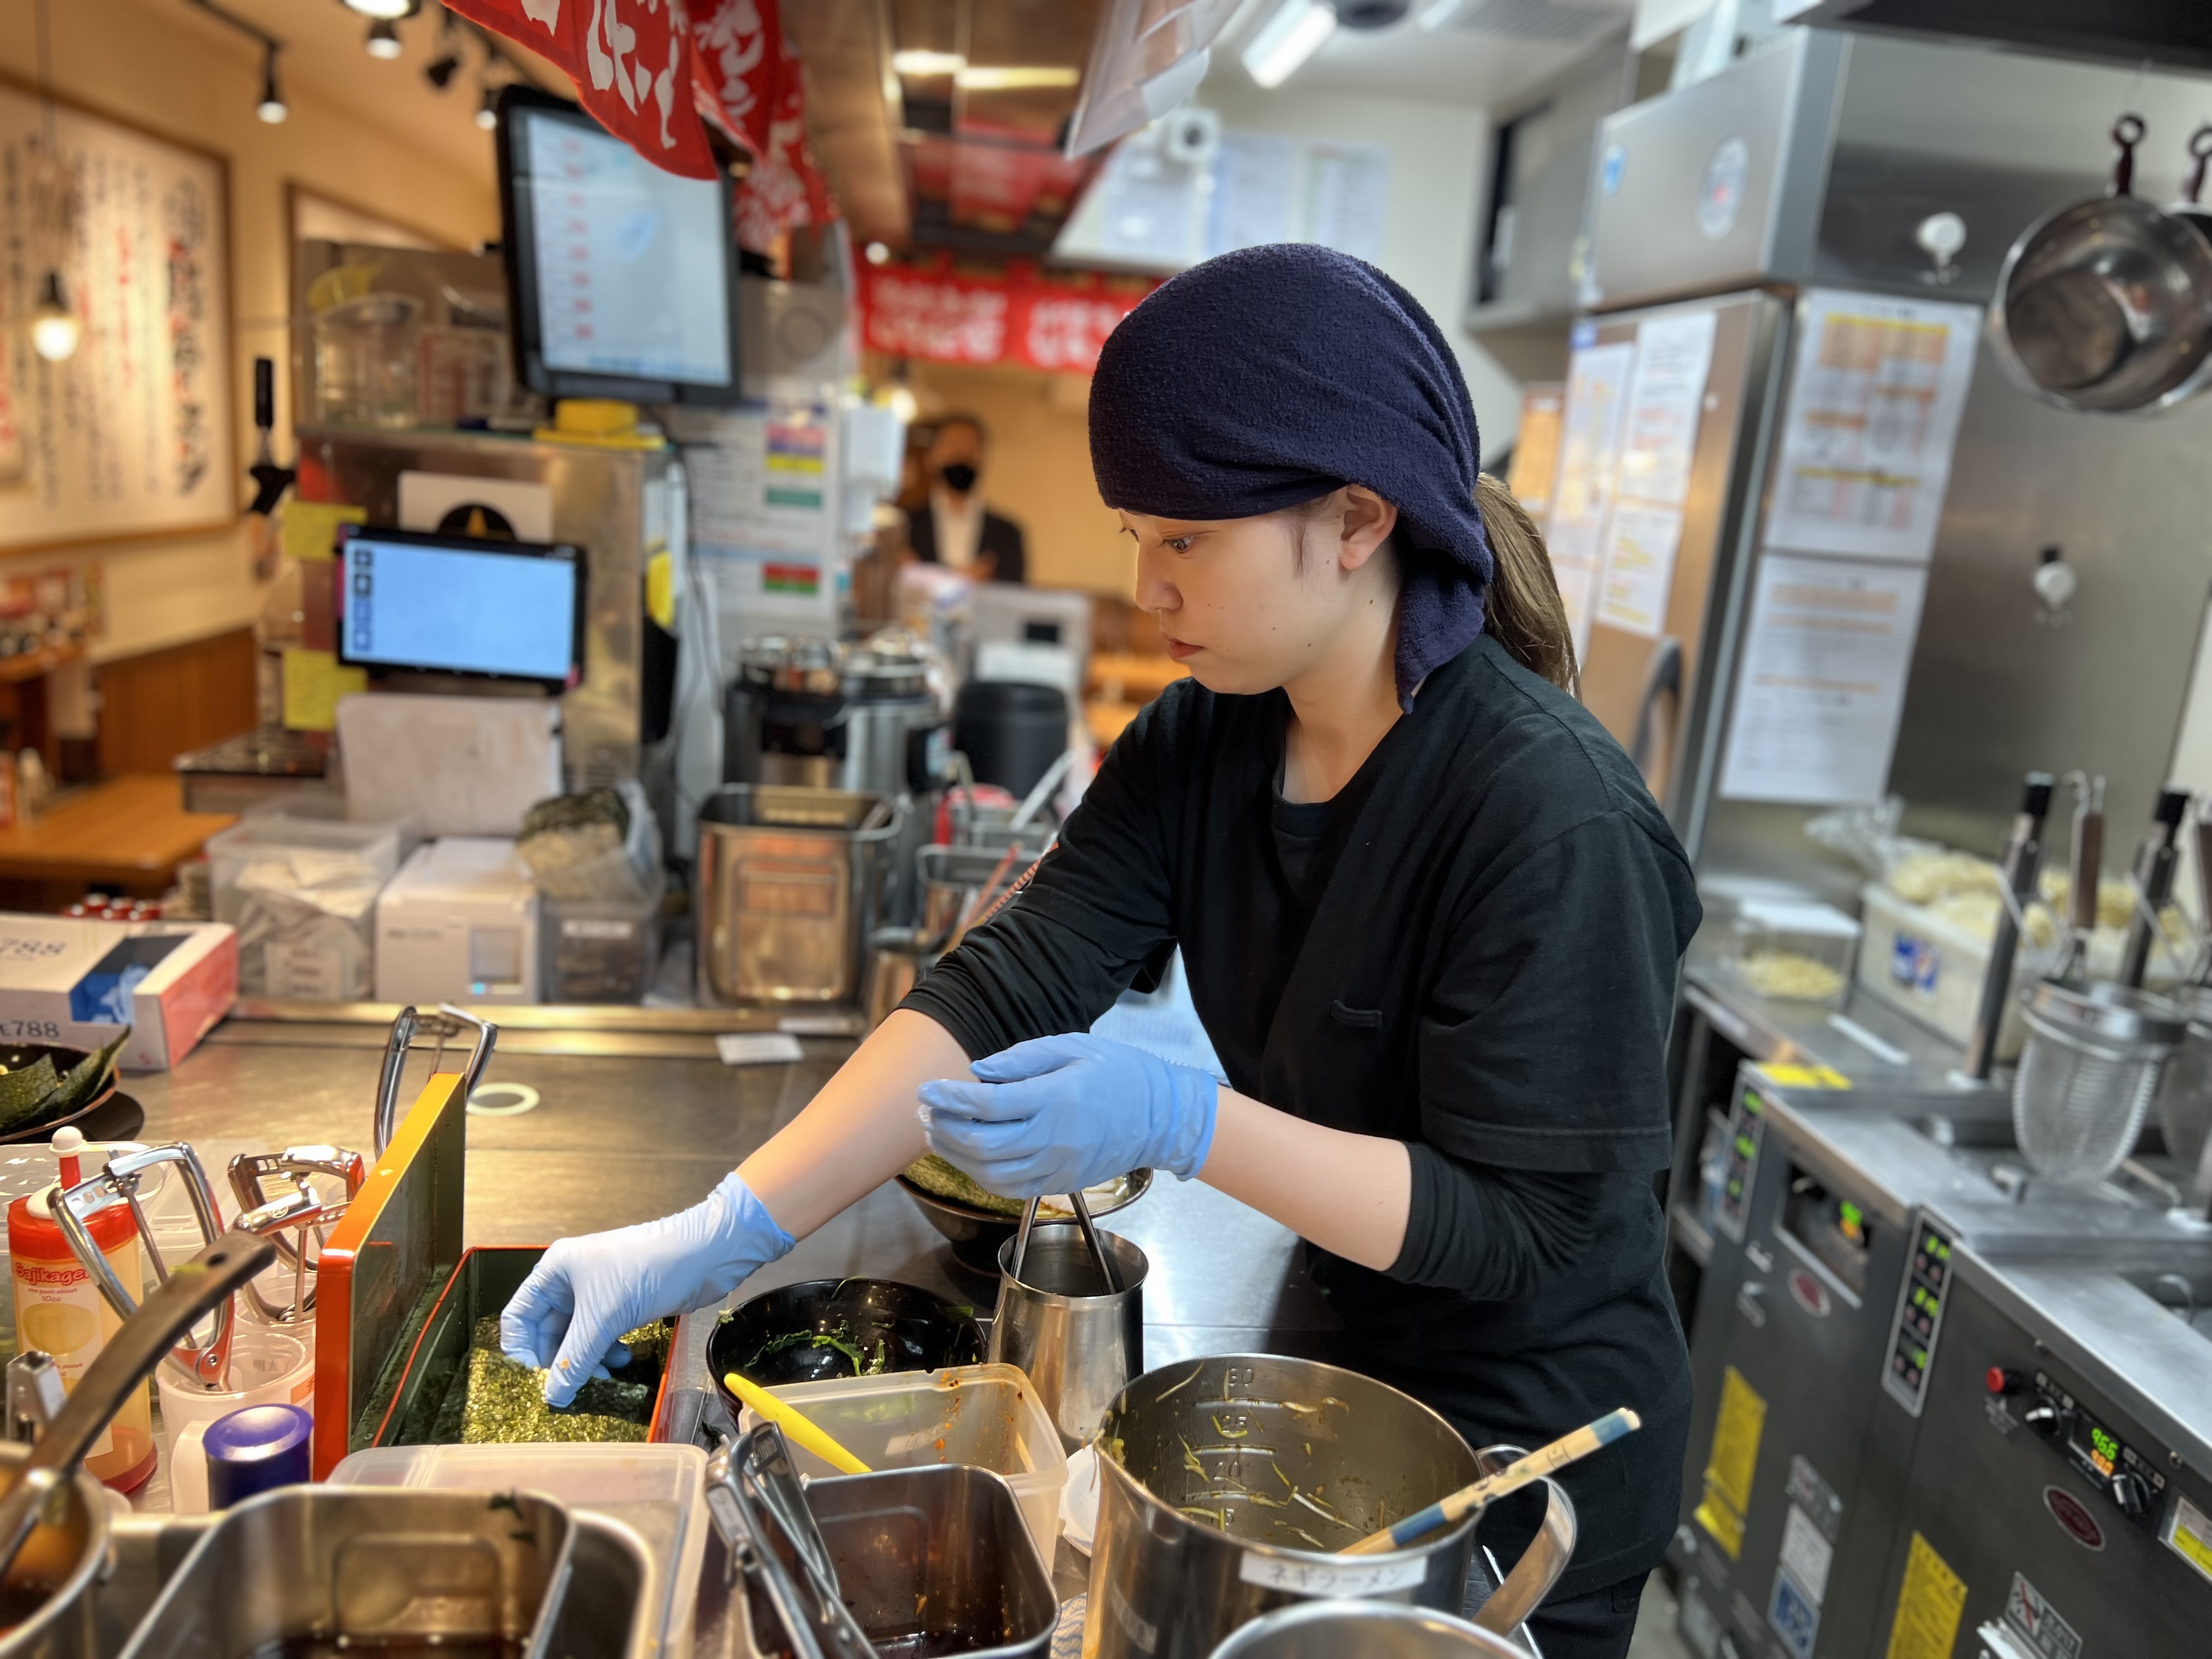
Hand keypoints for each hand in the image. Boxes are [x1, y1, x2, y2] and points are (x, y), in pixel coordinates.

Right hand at [500, 1171, 792, 1405]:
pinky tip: (622, 1360)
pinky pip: (600, 1336)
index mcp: (554, 1271)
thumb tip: (552, 1398)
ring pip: (576, 1337)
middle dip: (560, 1360)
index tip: (535, 1379)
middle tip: (573, 1387)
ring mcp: (597, 1292)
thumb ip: (574, 1360)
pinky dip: (606, 1352)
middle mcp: (570, 1280)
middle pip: (547, 1331)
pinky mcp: (622, 1304)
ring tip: (605, 1375)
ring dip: (586, 1360)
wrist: (705, 1253)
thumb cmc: (648, 1271)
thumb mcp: (604, 1318)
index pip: (519, 1316)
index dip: (521, 1350)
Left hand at [917, 1032, 1217, 1198]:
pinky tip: (969, 1157)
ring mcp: (1058, 1166)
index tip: (926, 1089)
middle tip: (924, 1113)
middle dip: (944, 1129)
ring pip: (991, 1173)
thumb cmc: (1120, 1073)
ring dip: (956, 1155)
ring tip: (938, 1134)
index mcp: (1056, 1098)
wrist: (1162, 1117)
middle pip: (982, 1143)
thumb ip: (1022, 1059)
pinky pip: (1011, 1188)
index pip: (988, 1105)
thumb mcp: (1074, 1047)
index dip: (950, 1098)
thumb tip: (979, 1072)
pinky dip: (982, 1175)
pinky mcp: (1061, 1183)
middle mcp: (1054, 1138)